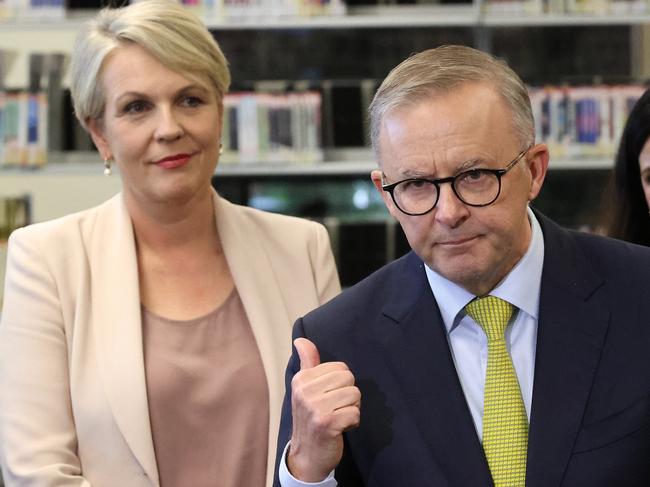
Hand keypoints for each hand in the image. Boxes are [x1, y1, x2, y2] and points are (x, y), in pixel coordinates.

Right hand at [287, 337, 360, 481]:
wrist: (306, 456)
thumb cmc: (310, 418)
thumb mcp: (304, 389)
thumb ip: (307, 362)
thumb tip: (300, 339)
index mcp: (301, 379)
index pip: (340, 367)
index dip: (341, 383)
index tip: (329, 397)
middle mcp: (305, 391)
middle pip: (349, 379)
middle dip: (348, 395)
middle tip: (335, 408)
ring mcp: (315, 408)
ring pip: (354, 395)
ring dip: (352, 408)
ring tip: (338, 418)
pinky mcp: (327, 423)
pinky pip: (355, 413)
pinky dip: (353, 422)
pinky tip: (340, 428)